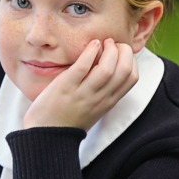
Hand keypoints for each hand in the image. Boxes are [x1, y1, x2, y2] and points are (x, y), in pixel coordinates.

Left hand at [23, 38, 137, 130]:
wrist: (46, 136)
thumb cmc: (68, 119)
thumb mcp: (94, 108)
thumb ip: (103, 91)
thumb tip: (109, 66)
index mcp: (108, 102)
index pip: (132, 78)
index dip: (131, 60)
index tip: (121, 52)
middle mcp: (99, 98)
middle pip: (124, 70)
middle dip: (124, 50)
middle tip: (113, 43)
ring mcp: (83, 93)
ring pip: (107, 68)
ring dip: (109, 49)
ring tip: (103, 42)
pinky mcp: (66, 87)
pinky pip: (84, 66)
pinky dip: (91, 51)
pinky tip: (92, 44)